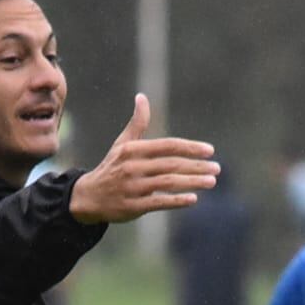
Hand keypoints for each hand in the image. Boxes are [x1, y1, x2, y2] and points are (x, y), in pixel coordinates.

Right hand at [69, 94, 216, 224]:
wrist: (88, 198)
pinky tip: (193, 199)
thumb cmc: (111, 168)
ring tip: (211, 182)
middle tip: (217, 168)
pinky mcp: (132, 207)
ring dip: (192, 182)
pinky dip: (176, 201)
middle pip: (171, 165)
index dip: (190, 147)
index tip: (210, 151)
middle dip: (196, 166)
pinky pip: (158, 202)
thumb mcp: (122, 144)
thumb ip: (137, 124)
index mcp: (133, 150)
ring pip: (168, 183)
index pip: (168, 146)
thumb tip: (142, 97)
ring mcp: (132, 188)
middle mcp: (132, 167)